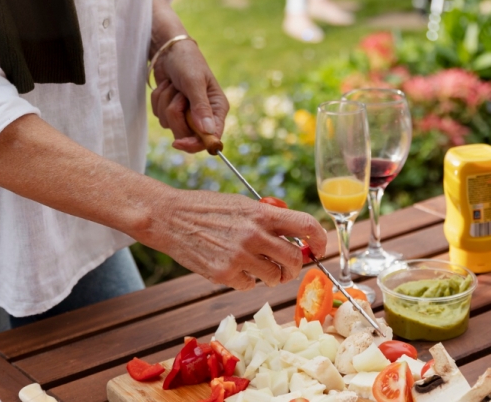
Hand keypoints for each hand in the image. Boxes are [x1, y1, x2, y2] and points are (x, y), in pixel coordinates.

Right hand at [145, 189, 328, 289]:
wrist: (170, 217)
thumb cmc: (206, 208)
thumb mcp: (241, 204)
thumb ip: (266, 219)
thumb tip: (293, 237)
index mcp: (262, 213)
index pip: (306, 225)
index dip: (320, 239)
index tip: (318, 248)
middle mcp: (254, 235)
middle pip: (294, 259)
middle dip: (294, 267)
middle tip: (286, 267)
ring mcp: (240, 256)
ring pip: (274, 277)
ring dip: (270, 276)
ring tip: (256, 267)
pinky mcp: (224, 274)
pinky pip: (248, 285)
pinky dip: (244, 281)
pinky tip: (232, 267)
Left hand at [151, 40, 228, 152]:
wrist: (169, 50)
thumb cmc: (187, 61)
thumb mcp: (194, 82)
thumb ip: (201, 107)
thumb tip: (208, 131)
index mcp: (217, 108)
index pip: (211, 137)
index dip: (195, 144)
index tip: (179, 142)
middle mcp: (204, 115)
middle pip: (186, 135)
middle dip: (176, 115)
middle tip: (178, 96)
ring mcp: (186, 113)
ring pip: (169, 124)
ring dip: (166, 103)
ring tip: (174, 85)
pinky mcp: (172, 110)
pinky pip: (159, 115)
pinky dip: (159, 100)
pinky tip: (167, 85)